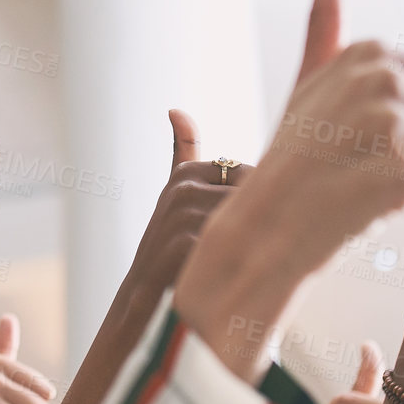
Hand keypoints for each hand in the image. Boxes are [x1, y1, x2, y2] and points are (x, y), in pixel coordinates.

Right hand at [131, 110, 247, 283]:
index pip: (250, 175)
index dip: (258, 202)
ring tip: (249, 257)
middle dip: (262, 219)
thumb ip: (182, 148)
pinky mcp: (187, 246)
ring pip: (247, 221)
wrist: (142, 294)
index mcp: (186, 172)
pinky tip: (238, 270)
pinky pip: (234, 246)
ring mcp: (183, 217)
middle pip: (251, 197)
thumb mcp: (174, 190)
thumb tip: (176, 109)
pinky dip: (243, 258)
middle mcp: (183, 189)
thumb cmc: (167, 240)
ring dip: (257, 240)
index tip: (259, 219)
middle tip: (259, 241)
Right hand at [224, 0, 403, 273]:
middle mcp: (381, 79)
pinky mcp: (401, 173)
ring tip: (377, 186)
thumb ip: (323, 24)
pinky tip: (390, 204)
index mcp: (367, 53)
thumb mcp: (308, 80)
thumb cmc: (290, 156)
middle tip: (371, 169)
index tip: (364, 141)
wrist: (266, 227)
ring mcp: (391, 125)